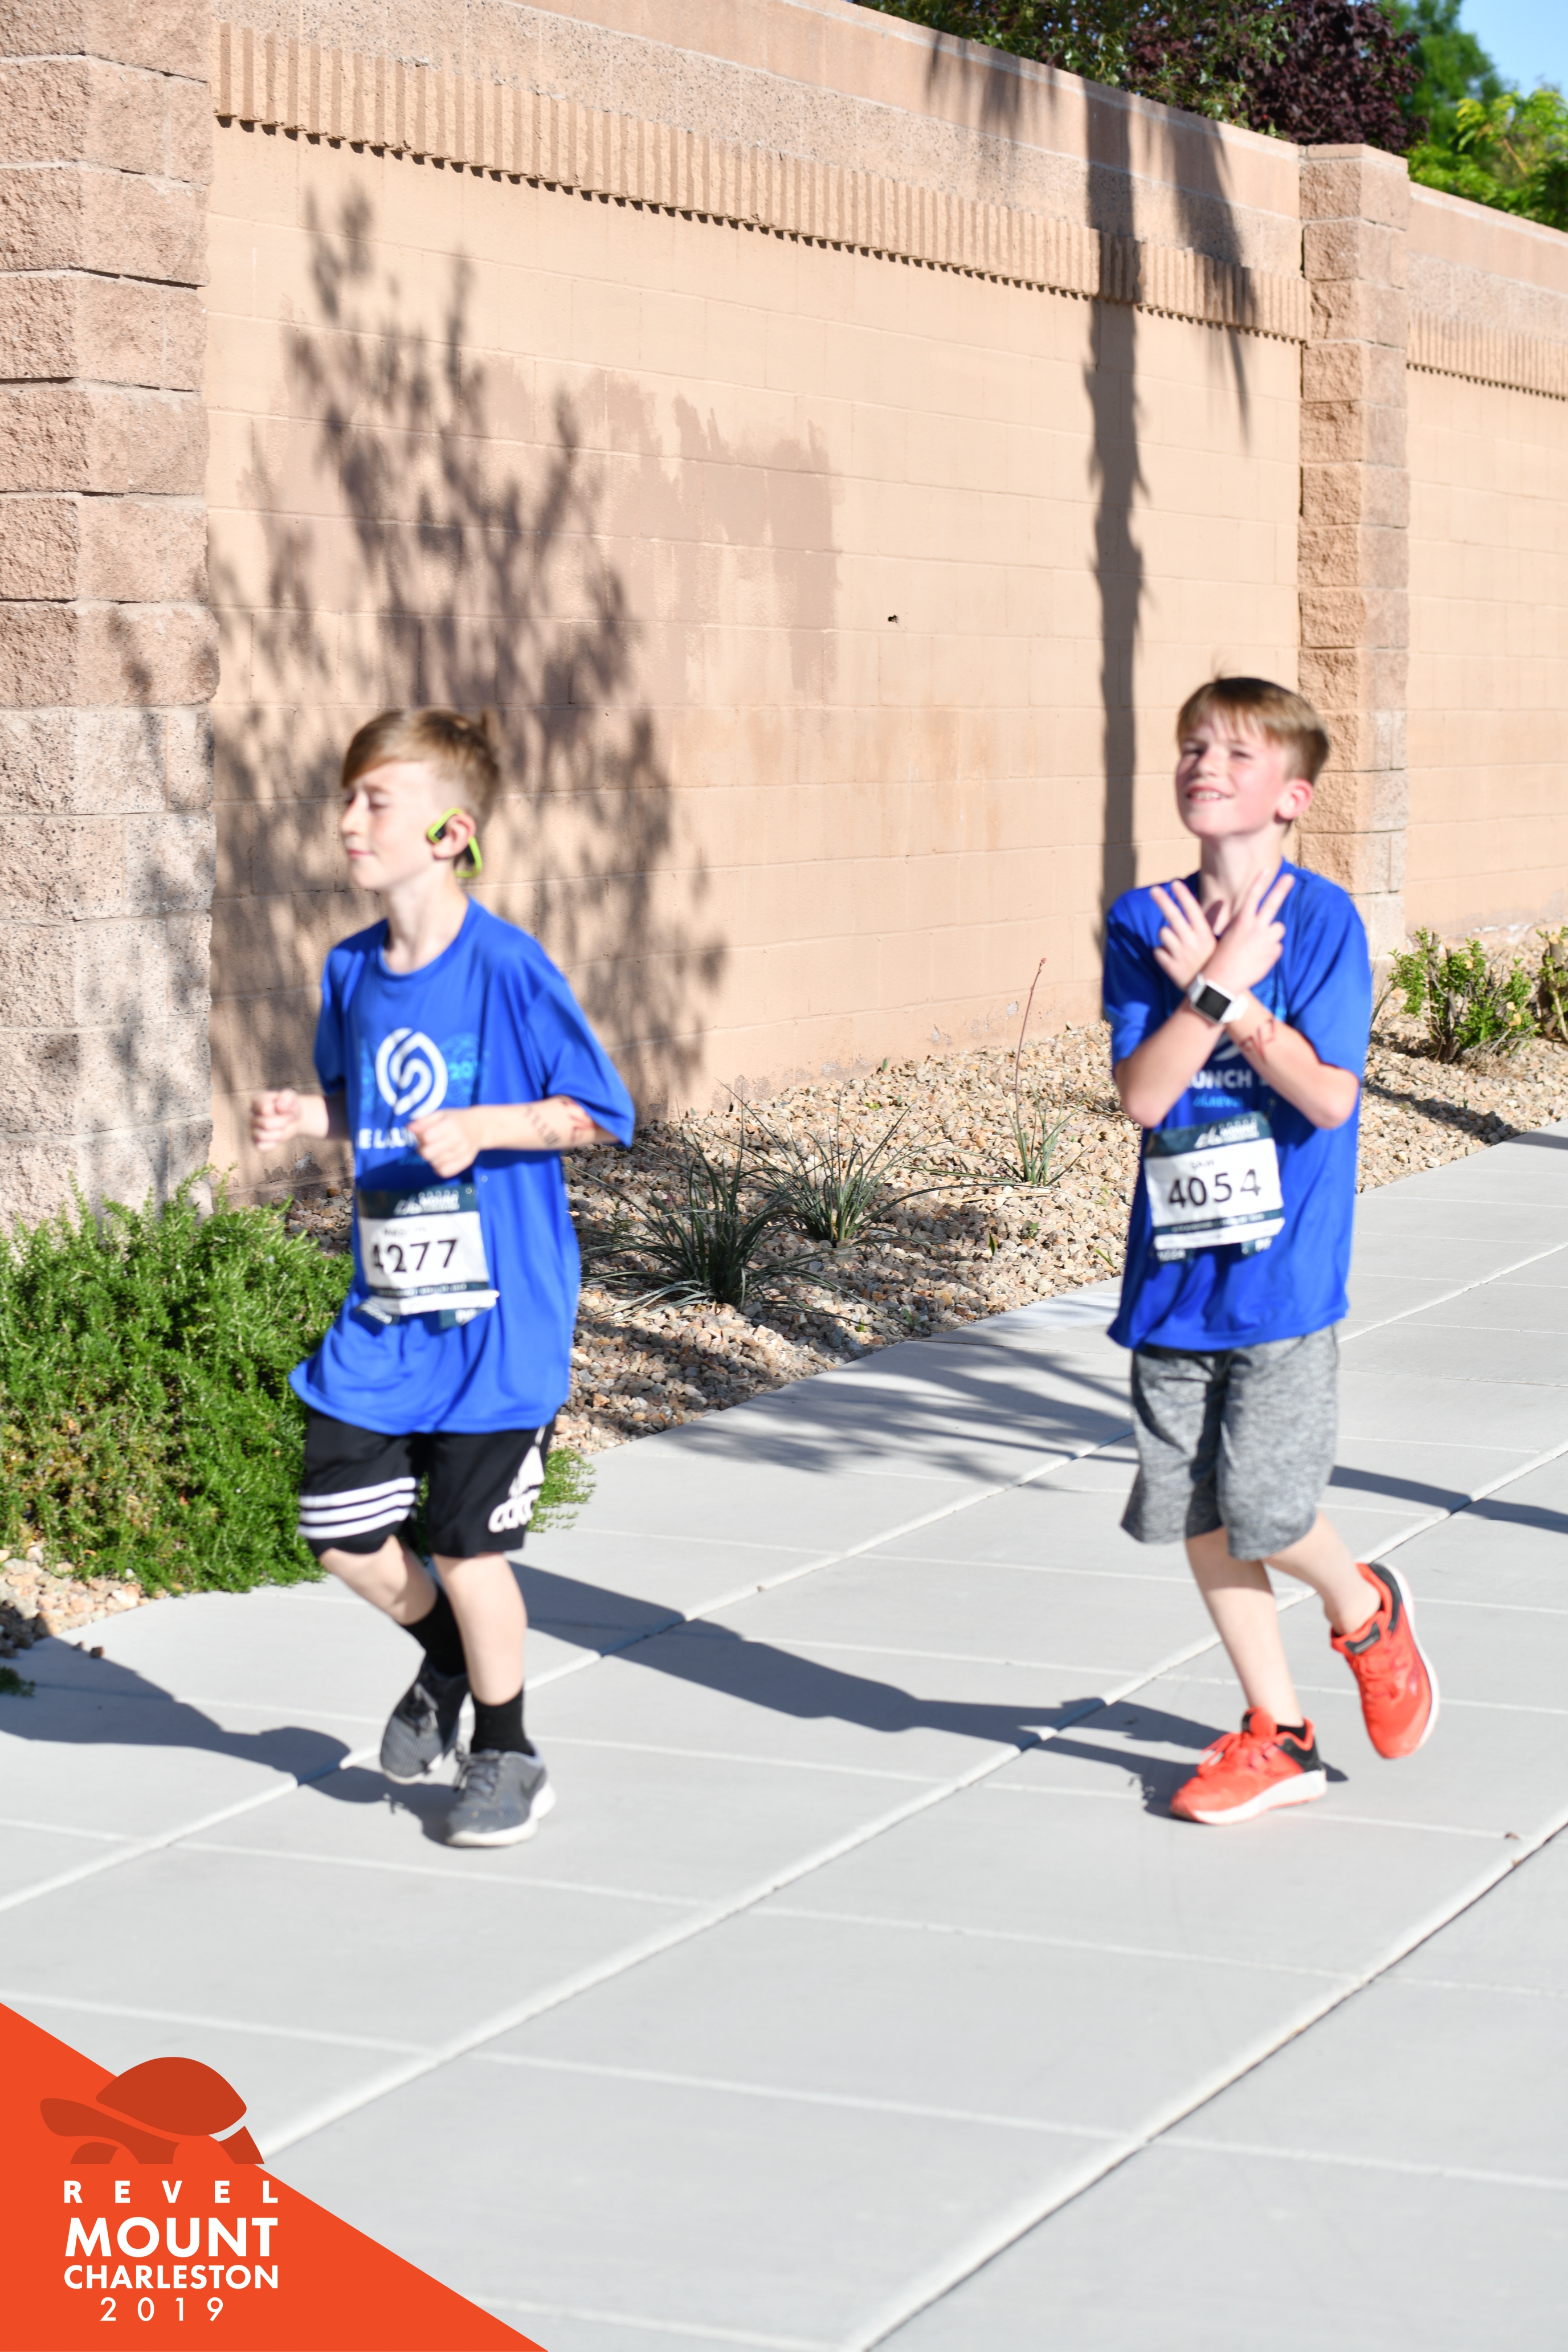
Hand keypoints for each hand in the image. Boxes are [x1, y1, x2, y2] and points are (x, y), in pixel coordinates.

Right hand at [251, 1088, 304, 1153]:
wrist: (292, 1117)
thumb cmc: (289, 1105)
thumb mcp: (291, 1097)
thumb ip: (286, 1097)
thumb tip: (279, 1106)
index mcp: (256, 1101)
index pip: (265, 1109)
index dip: (282, 1111)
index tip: (288, 1109)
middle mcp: (250, 1115)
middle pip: (266, 1124)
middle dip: (283, 1123)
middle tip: (289, 1118)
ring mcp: (251, 1128)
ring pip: (261, 1136)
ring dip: (279, 1133)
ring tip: (283, 1128)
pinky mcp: (255, 1141)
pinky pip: (260, 1147)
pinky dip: (272, 1144)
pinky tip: (277, 1137)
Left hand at [407, 1107, 492, 1178]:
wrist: (479, 1127)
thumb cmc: (455, 1120)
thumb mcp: (439, 1115)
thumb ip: (423, 1121)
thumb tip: (409, 1129)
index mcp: (450, 1125)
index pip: (426, 1137)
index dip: (420, 1137)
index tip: (423, 1135)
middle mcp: (458, 1139)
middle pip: (428, 1153)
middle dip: (422, 1150)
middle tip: (427, 1145)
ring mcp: (463, 1152)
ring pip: (435, 1164)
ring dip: (431, 1159)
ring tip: (436, 1151)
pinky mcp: (466, 1162)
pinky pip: (444, 1172)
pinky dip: (438, 1168)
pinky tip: (440, 1160)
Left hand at [1149, 879, 1219, 990]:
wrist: (1213, 995)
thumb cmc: (1215, 966)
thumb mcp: (1217, 944)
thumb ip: (1208, 927)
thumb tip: (1220, 903)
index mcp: (1205, 935)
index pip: (1192, 909)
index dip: (1183, 895)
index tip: (1175, 883)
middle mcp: (1192, 942)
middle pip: (1173, 916)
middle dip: (1162, 900)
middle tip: (1154, 891)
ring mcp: (1180, 954)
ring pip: (1163, 933)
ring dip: (1166, 936)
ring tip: (1177, 946)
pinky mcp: (1171, 967)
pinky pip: (1158, 951)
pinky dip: (1162, 953)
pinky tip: (1172, 959)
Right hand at [1203, 866, 1293, 995]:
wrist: (1223, 982)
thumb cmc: (1222, 958)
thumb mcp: (1229, 937)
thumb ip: (1246, 926)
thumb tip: (1259, 922)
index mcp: (1242, 922)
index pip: (1253, 896)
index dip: (1259, 882)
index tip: (1266, 869)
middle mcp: (1256, 927)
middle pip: (1272, 903)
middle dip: (1281, 888)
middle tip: (1289, 878)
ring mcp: (1267, 940)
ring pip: (1278, 928)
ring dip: (1272, 934)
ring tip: (1258, 946)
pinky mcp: (1273, 953)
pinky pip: (1276, 947)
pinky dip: (1270, 952)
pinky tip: (1258, 960)